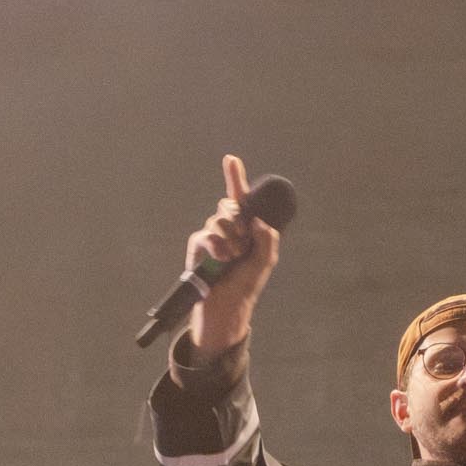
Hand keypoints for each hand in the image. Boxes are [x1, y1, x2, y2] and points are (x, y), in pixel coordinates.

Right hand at [188, 153, 282, 352]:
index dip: (235, 178)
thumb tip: (254, 220)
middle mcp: (227, 228)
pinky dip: (216, 245)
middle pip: (229, 205)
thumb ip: (267, 238)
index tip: (230, 159)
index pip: (240, 198)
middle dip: (238, 221)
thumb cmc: (246, 284)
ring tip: (233, 258)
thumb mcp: (265, 261)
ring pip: (219, 219)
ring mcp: (211, 236)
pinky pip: (205, 234)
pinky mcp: (198, 247)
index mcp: (245, 228)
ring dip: (230, 238)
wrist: (227, 306)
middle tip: (243, 244)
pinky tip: (221, 259)